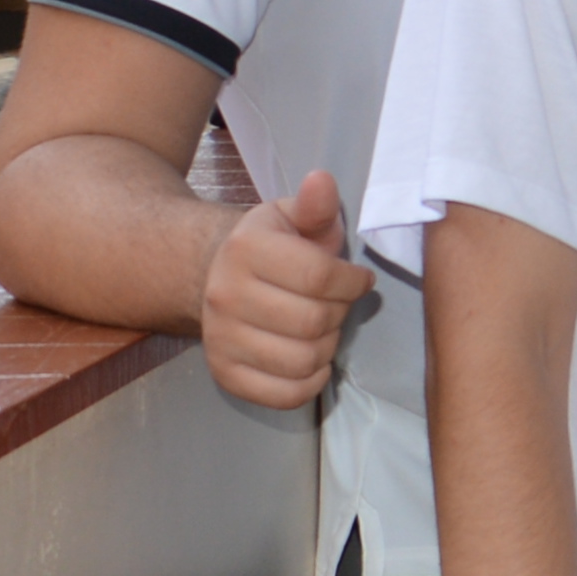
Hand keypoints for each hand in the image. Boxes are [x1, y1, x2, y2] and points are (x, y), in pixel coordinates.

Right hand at [200, 171, 370, 411]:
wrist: (216, 277)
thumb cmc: (272, 246)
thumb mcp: (293, 217)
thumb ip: (315, 205)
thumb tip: (321, 181)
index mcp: (245, 249)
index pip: (320, 277)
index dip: (353, 282)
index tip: (360, 280)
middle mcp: (225, 295)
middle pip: (314, 321)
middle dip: (340, 313)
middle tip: (339, 304)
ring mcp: (220, 339)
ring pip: (303, 359)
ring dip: (328, 348)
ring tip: (324, 328)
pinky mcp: (224, 374)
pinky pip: (283, 394)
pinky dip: (310, 383)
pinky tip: (313, 361)